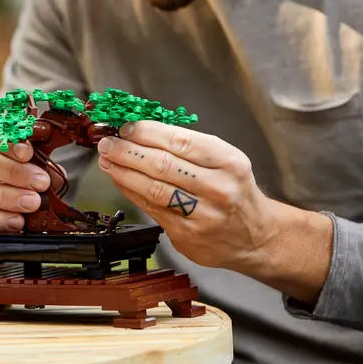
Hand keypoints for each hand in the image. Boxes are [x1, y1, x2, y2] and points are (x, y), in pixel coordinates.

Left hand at [95, 120, 278, 272]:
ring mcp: (203, 215)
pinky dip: (131, 192)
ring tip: (107, 160)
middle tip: (107, 143)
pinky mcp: (187, 236)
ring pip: (154, 189)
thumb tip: (140, 132)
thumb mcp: (224, 160)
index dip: (148, 133)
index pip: (180, 142)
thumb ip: (187, 146)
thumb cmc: (233, 190)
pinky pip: (152, 208)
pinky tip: (120, 180)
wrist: (255, 236)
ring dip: (124, 172)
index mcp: (229, 162)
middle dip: (128, 151)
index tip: (126, 127)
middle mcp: (219, 189)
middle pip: (163, 165)